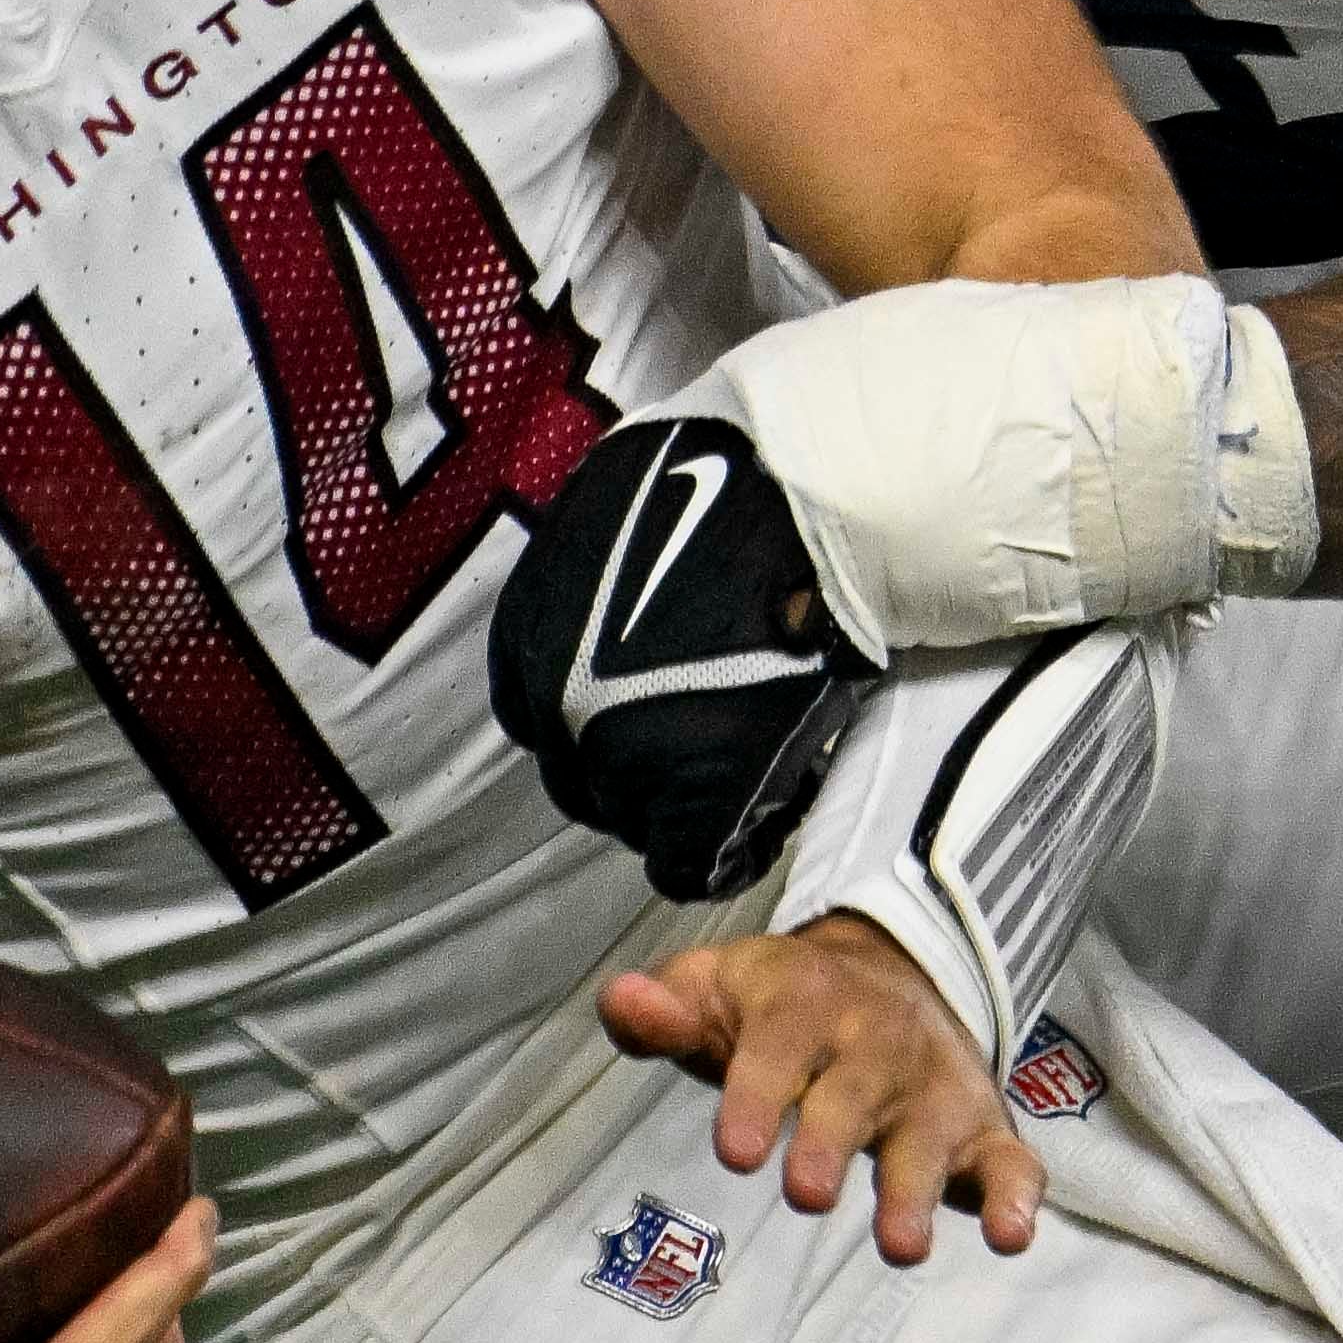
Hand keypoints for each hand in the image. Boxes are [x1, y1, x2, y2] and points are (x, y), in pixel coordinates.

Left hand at [491, 411, 873, 888]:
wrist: (814, 500)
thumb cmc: (730, 478)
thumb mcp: (615, 514)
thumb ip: (597, 581)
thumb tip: (627, 607)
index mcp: (529, 635)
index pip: (541, 719)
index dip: (600, 726)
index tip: (653, 720)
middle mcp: (560, 704)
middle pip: (587, 777)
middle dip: (644, 771)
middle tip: (715, 744)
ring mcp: (627, 756)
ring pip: (640, 820)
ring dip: (689, 804)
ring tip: (753, 768)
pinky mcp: (700, 794)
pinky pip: (694, 864)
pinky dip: (729, 852)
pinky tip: (765, 820)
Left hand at [600, 918, 1042, 1264]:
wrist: (890, 974)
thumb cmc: (778, 1008)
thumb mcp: (714, 991)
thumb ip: (663, 1012)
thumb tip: (624, 1003)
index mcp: (804, 1002)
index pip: (777, 1045)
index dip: (757, 1094)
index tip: (736, 1152)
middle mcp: (875, 1041)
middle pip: (855, 1092)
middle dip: (833, 1142)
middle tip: (805, 1196)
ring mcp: (933, 1086)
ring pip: (931, 1135)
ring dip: (917, 1189)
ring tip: (900, 1247)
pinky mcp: (980, 1125)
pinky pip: (1010, 1158)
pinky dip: (1016, 1194)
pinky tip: (1010, 1235)